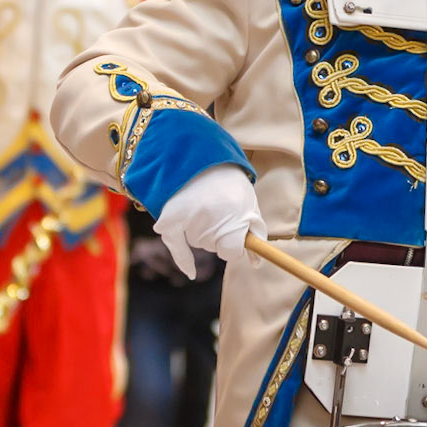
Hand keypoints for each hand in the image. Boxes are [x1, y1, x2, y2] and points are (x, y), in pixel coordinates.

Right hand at [154, 164, 264, 278]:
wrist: (194, 153)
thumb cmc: (227, 179)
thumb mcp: (248, 200)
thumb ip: (255, 230)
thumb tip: (256, 262)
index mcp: (233, 213)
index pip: (233, 251)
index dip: (237, 247)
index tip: (240, 240)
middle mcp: (210, 218)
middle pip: (217, 247)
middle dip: (221, 236)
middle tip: (221, 210)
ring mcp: (188, 219)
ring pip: (200, 242)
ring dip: (204, 233)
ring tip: (205, 205)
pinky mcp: (169, 219)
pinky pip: (176, 246)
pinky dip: (184, 260)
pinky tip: (191, 273)